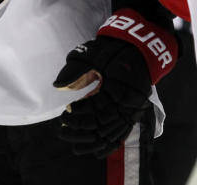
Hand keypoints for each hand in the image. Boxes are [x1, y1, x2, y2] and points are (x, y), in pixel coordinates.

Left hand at [54, 9, 178, 157]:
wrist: (139, 44)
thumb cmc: (114, 48)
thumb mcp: (92, 53)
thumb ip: (75, 70)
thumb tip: (58, 85)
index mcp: (118, 88)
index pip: (96, 109)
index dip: (79, 113)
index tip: (65, 112)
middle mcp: (128, 103)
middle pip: (103, 125)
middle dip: (81, 130)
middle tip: (62, 131)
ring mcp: (133, 109)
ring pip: (112, 133)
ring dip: (92, 141)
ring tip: (75, 147)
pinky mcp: (134, 111)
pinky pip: (122, 133)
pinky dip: (110, 144)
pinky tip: (97, 152)